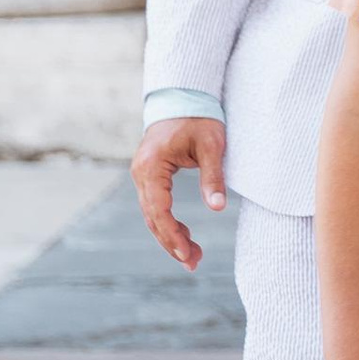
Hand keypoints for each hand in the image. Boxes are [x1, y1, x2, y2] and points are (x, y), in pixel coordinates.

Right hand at [132, 115, 225, 270]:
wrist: (184, 96)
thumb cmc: (199, 118)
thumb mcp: (211, 145)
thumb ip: (213, 176)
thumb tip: (218, 207)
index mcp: (151, 166)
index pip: (159, 210)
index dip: (172, 235)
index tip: (188, 255)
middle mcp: (140, 172)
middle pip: (152, 218)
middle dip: (172, 243)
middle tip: (194, 263)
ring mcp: (142, 174)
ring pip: (152, 215)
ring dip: (170, 236)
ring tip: (193, 256)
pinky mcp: (150, 175)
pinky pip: (156, 205)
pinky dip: (168, 222)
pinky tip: (184, 236)